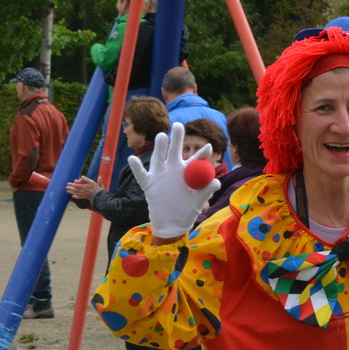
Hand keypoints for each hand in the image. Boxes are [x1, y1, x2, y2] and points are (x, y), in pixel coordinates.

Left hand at [65, 176, 98, 200]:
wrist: (98, 195)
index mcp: (83, 187)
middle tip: (66, 187)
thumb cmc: (95, 188)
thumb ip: (86, 179)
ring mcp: (83, 194)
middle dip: (70, 188)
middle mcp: (82, 191)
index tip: (68, 183)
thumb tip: (81, 176)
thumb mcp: (92, 182)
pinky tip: (73, 196)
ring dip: (71, 192)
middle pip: (75, 189)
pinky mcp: (85, 197)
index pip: (76, 185)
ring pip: (76, 193)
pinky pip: (79, 197)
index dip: (71, 184)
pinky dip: (76, 197)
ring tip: (67, 191)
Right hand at [136, 122, 218, 240]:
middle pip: (175, 150)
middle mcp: (173, 169)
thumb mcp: (198, 201)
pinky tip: (133, 159)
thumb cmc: (187, 210)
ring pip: (158, 158)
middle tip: (178, 125)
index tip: (209, 147)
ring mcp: (160, 175)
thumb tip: (215, 181)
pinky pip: (141, 174)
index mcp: (188, 172)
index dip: (202, 153)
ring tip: (162, 136)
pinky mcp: (149, 184)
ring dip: (159, 147)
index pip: (196, 159)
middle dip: (176, 138)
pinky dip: (136, 167)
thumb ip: (206, 191)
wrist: (172, 223)